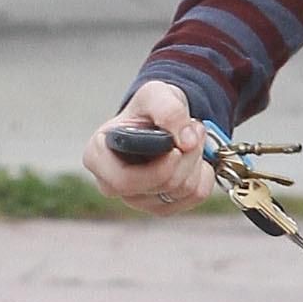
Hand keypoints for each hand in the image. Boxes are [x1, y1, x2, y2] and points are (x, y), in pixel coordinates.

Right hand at [82, 80, 215, 215]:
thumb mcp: (156, 94)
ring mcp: (137, 199)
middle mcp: (112, 184)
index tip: (176, 147)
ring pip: (181, 191)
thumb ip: (168, 110)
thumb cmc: (149, 108)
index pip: (124, 181)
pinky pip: (195, 196)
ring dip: (197, 159)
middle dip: (186, 156)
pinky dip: (204, 174)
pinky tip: (195, 157)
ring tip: (192, 136)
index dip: (158, 168)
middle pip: (160, 185)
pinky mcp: (162, 207)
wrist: (163, 119)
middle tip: (195, 127)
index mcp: (98, 157)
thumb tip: (186, 142)